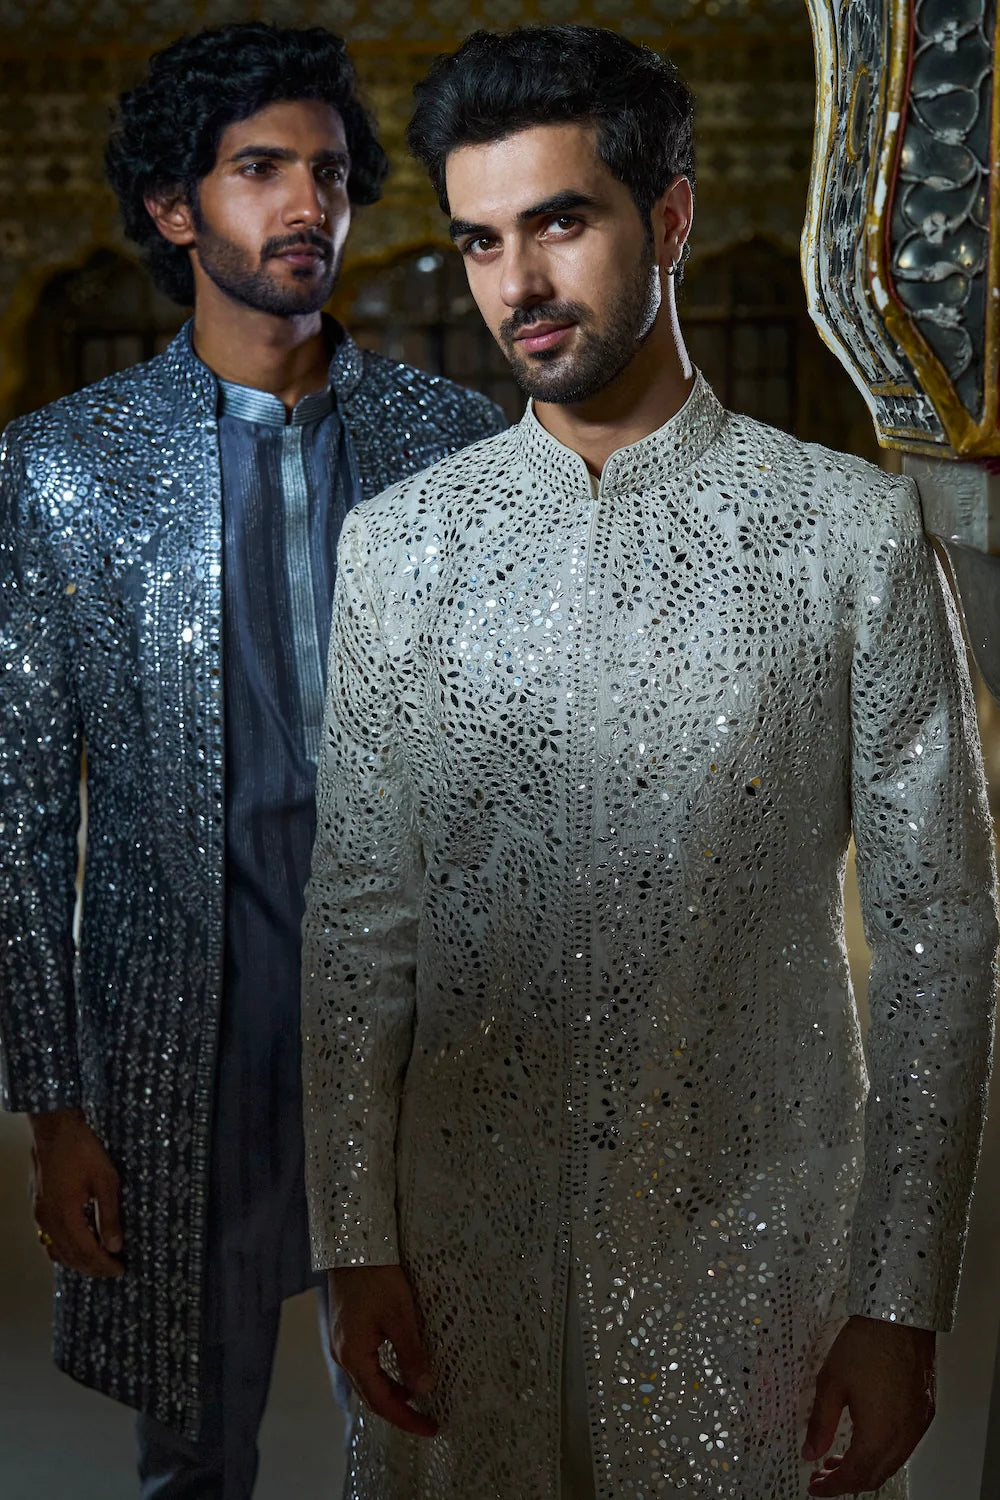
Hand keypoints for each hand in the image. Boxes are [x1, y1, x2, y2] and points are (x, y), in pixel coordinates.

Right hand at [29, 1107, 123, 1277]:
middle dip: (92, 1267)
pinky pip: (49, 1237)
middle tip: (112, 1271)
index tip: (120, 1270)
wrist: (56, 1128)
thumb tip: (115, 1245)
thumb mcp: (105, 1181)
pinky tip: (76, 1246)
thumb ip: (110, 1215)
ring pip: (57, 1249)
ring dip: (77, 1260)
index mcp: (64, 1216)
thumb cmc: (83, 1150)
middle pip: (70, 1255)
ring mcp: (40, 1213)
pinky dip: (63, 1248)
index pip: (86, 1252)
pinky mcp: (39, 1204)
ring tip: (97, 1263)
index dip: (104, 1264)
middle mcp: (47, 1220)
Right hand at [327, 1264, 436, 1436]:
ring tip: (420, 1398)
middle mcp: (343, 1354)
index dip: (407, 1419)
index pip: (381, 1402)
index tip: (431, 1428)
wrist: (354, 1245)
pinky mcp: (347, 1331)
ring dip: (393, 1393)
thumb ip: (411, 1355)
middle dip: (400, 1411)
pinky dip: (385, 1375)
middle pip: (371, 1396)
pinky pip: (366, 1365)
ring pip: (368, 1381)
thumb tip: (424, 1390)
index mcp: (353, 1355)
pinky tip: (402, 1371)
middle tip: (428, 1420)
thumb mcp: (400, 1316)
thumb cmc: (376, 1276)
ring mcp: (342, 1343)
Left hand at [803, 1314, 935, 1494]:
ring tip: (838, 1458)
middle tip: (823, 1476)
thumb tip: (809, 1452)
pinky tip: (865, 1438)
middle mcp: (904, 1435)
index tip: (815, 1487)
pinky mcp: (924, 1411)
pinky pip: (903, 1445)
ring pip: (891, 1463)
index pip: (854, 1476)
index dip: (832, 1487)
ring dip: (865, 1467)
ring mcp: (917, 1424)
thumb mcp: (831, 1383)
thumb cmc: (866, 1344)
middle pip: (875, 1475)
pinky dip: (882, 1452)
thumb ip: (819, 1423)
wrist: (899, 1316)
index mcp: (879, 1434)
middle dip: (847, 1481)